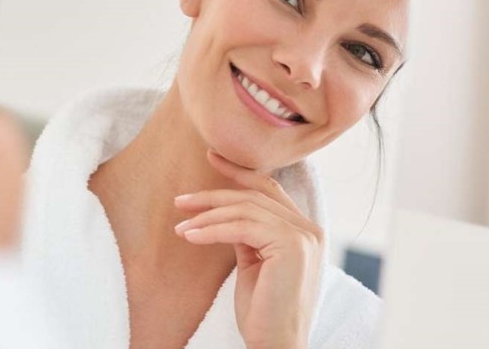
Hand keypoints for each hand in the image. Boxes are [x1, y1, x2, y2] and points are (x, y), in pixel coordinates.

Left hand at [174, 151, 323, 348]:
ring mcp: (303, 237)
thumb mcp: (253, 262)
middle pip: (254, 196)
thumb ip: (247, 234)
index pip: (269, 189)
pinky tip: (190, 235)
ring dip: (207, 216)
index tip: (211, 158)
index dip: (239, 172)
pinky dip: (212, 229)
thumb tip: (223, 212)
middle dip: (213, 194)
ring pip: (245, 209)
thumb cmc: (262, 310)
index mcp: (303, 231)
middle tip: (180, 200)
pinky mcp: (290, 246)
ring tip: (180, 226)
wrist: (275, 344)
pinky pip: (242, 227)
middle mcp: (309, 230)